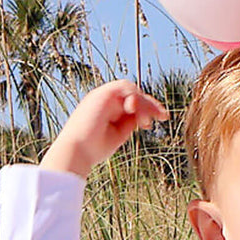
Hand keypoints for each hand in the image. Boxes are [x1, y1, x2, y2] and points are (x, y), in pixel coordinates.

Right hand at [40, 80, 168, 178]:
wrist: (76, 152)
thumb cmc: (94, 149)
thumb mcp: (119, 134)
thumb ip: (130, 122)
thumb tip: (144, 115)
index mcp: (107, 109)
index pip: (132, 101)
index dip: (148, 108)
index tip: (161, 119)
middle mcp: (104, 100)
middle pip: (134, 94)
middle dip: (151, 104)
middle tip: (164, 117)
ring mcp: (102, 95)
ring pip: (132, 90)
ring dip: (144, 104)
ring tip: (146, 122)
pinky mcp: (100, 94)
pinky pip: (125, 87)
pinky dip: (135, 98)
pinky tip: (136, 113)